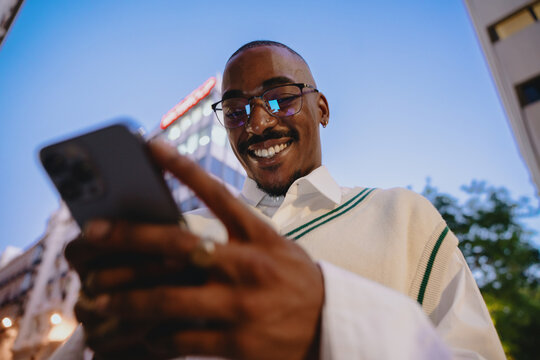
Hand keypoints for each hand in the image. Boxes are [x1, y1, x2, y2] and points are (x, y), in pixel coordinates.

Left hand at [67, 140, 323, 359]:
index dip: (183, 168)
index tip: (149, 146)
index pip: (218, 194)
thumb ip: (238, 237)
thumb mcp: (276, 248)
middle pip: (178, 245)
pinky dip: (156, 337)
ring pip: (168, 299)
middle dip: (130, 236)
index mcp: (259, 237)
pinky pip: (182, 341)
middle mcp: (248, 266)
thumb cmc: (297, 281)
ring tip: (97, 297)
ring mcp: (242, 305)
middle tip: (93, 231)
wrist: (334, 326)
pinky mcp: (238, 343)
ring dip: (126, 298)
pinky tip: (144, 335)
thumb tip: (184, 233)